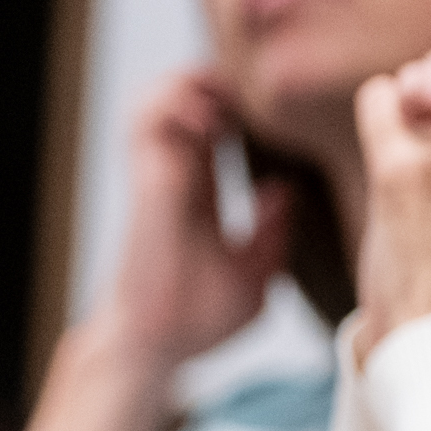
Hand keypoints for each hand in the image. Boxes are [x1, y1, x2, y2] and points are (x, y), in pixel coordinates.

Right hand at [95, 69, 292, 371]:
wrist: (154, 346)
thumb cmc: (198, 319)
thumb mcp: (254, 276)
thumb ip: (271, 234)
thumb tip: (284, 190)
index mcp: (200, 192)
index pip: (215, 126)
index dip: (240, 107)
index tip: (281, 114)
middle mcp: (175, 175)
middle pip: (185, 98)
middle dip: (219, 84)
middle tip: (258, 99)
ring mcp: (157, 174)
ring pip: (159, 96)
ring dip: (193, 85)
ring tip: (229, 105)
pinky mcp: (146, 182)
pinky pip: (146, 119)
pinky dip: (176, 103)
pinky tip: (212, 124)